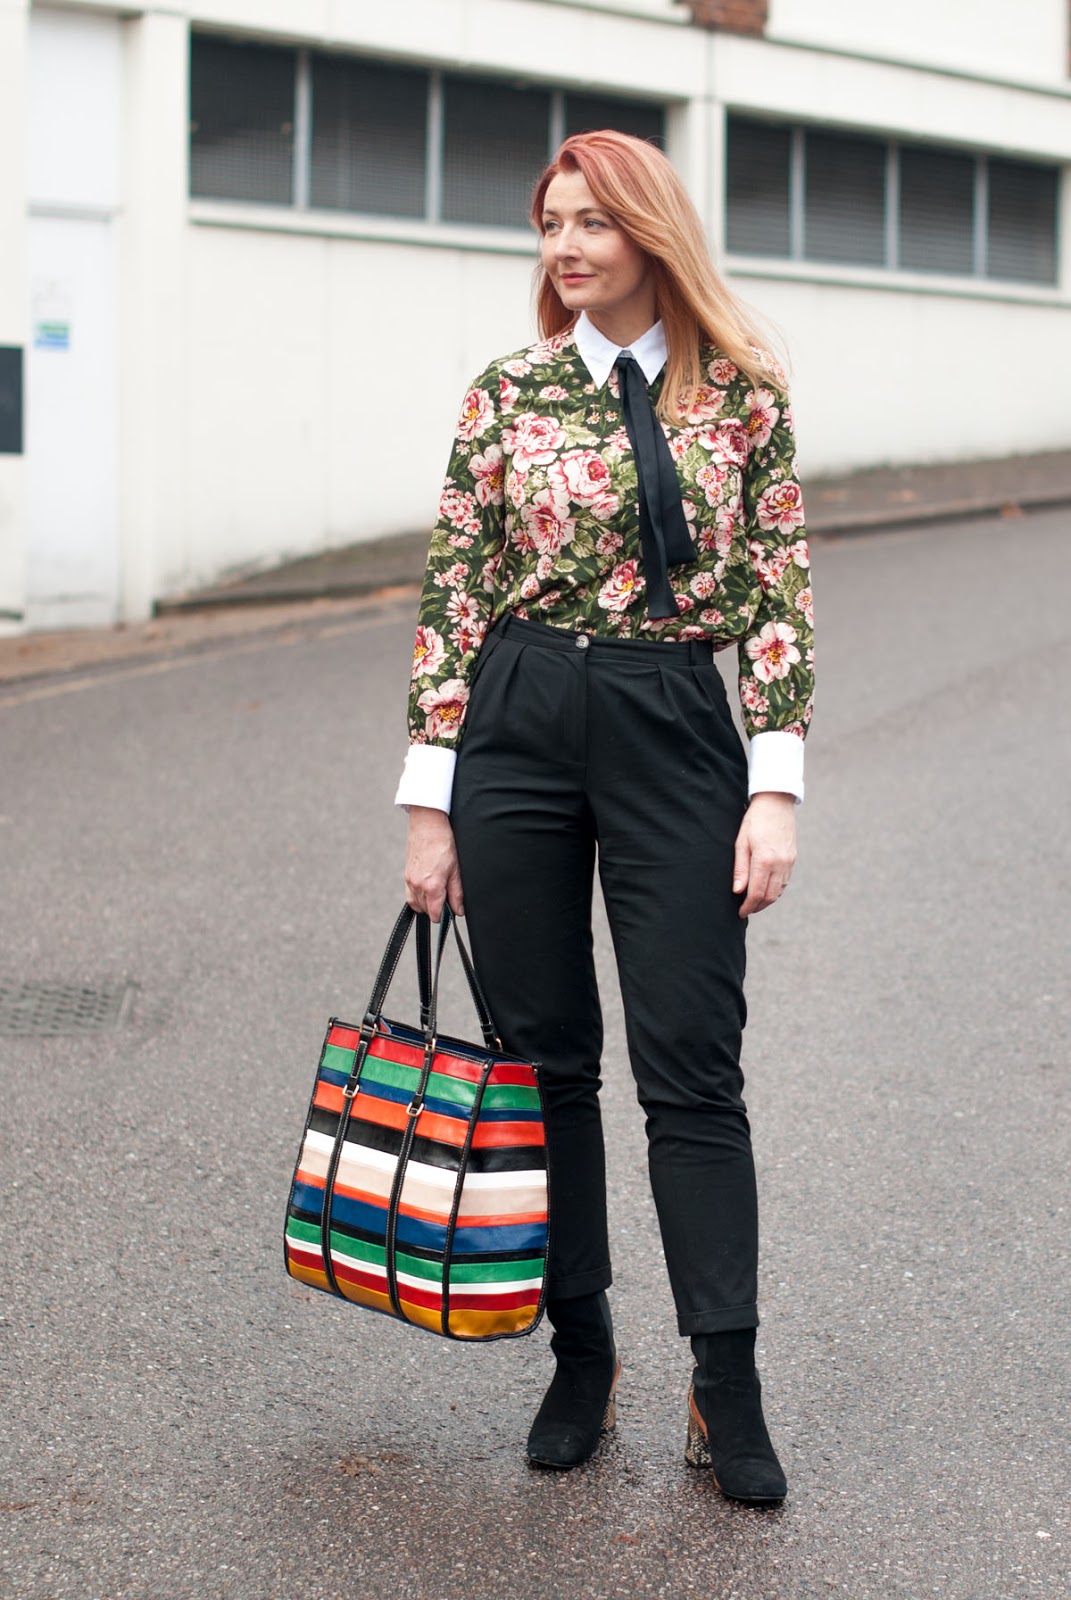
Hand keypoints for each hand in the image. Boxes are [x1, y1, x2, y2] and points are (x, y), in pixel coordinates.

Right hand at [405, 806, 463, 922]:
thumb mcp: (456, 869)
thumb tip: (458, 911)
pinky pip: (409, 895)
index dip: (445, 916)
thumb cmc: (444, 843)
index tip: (452, 911)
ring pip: (416, 904)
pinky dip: (418, 897)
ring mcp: (409, 881)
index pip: (435, 914)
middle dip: (437, 909)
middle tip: (448, 898)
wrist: (427, 824)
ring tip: (438, 893)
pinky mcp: (406, 875)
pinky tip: (427, 889)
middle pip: (426, 910)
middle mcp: (417, 886)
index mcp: (432, 886)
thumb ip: (457, 893)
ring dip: (427, 904)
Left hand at [732, 792, 796, 917]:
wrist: (776, 803)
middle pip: (770, 897)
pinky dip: (775, 890)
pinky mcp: (793, 859)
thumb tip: (738, 891)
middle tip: (746, 910)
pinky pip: (785, 882)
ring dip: (767, 900)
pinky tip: (765, 888)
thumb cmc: (754, 821)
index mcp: (765, 860)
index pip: (757, 893)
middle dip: (758, 907)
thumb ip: (740, 869)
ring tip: (754, 901)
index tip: (740, 912)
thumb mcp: (741, 843)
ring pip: (779, 891)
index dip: (748, 906)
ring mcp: (789, 862)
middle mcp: (780, 864)